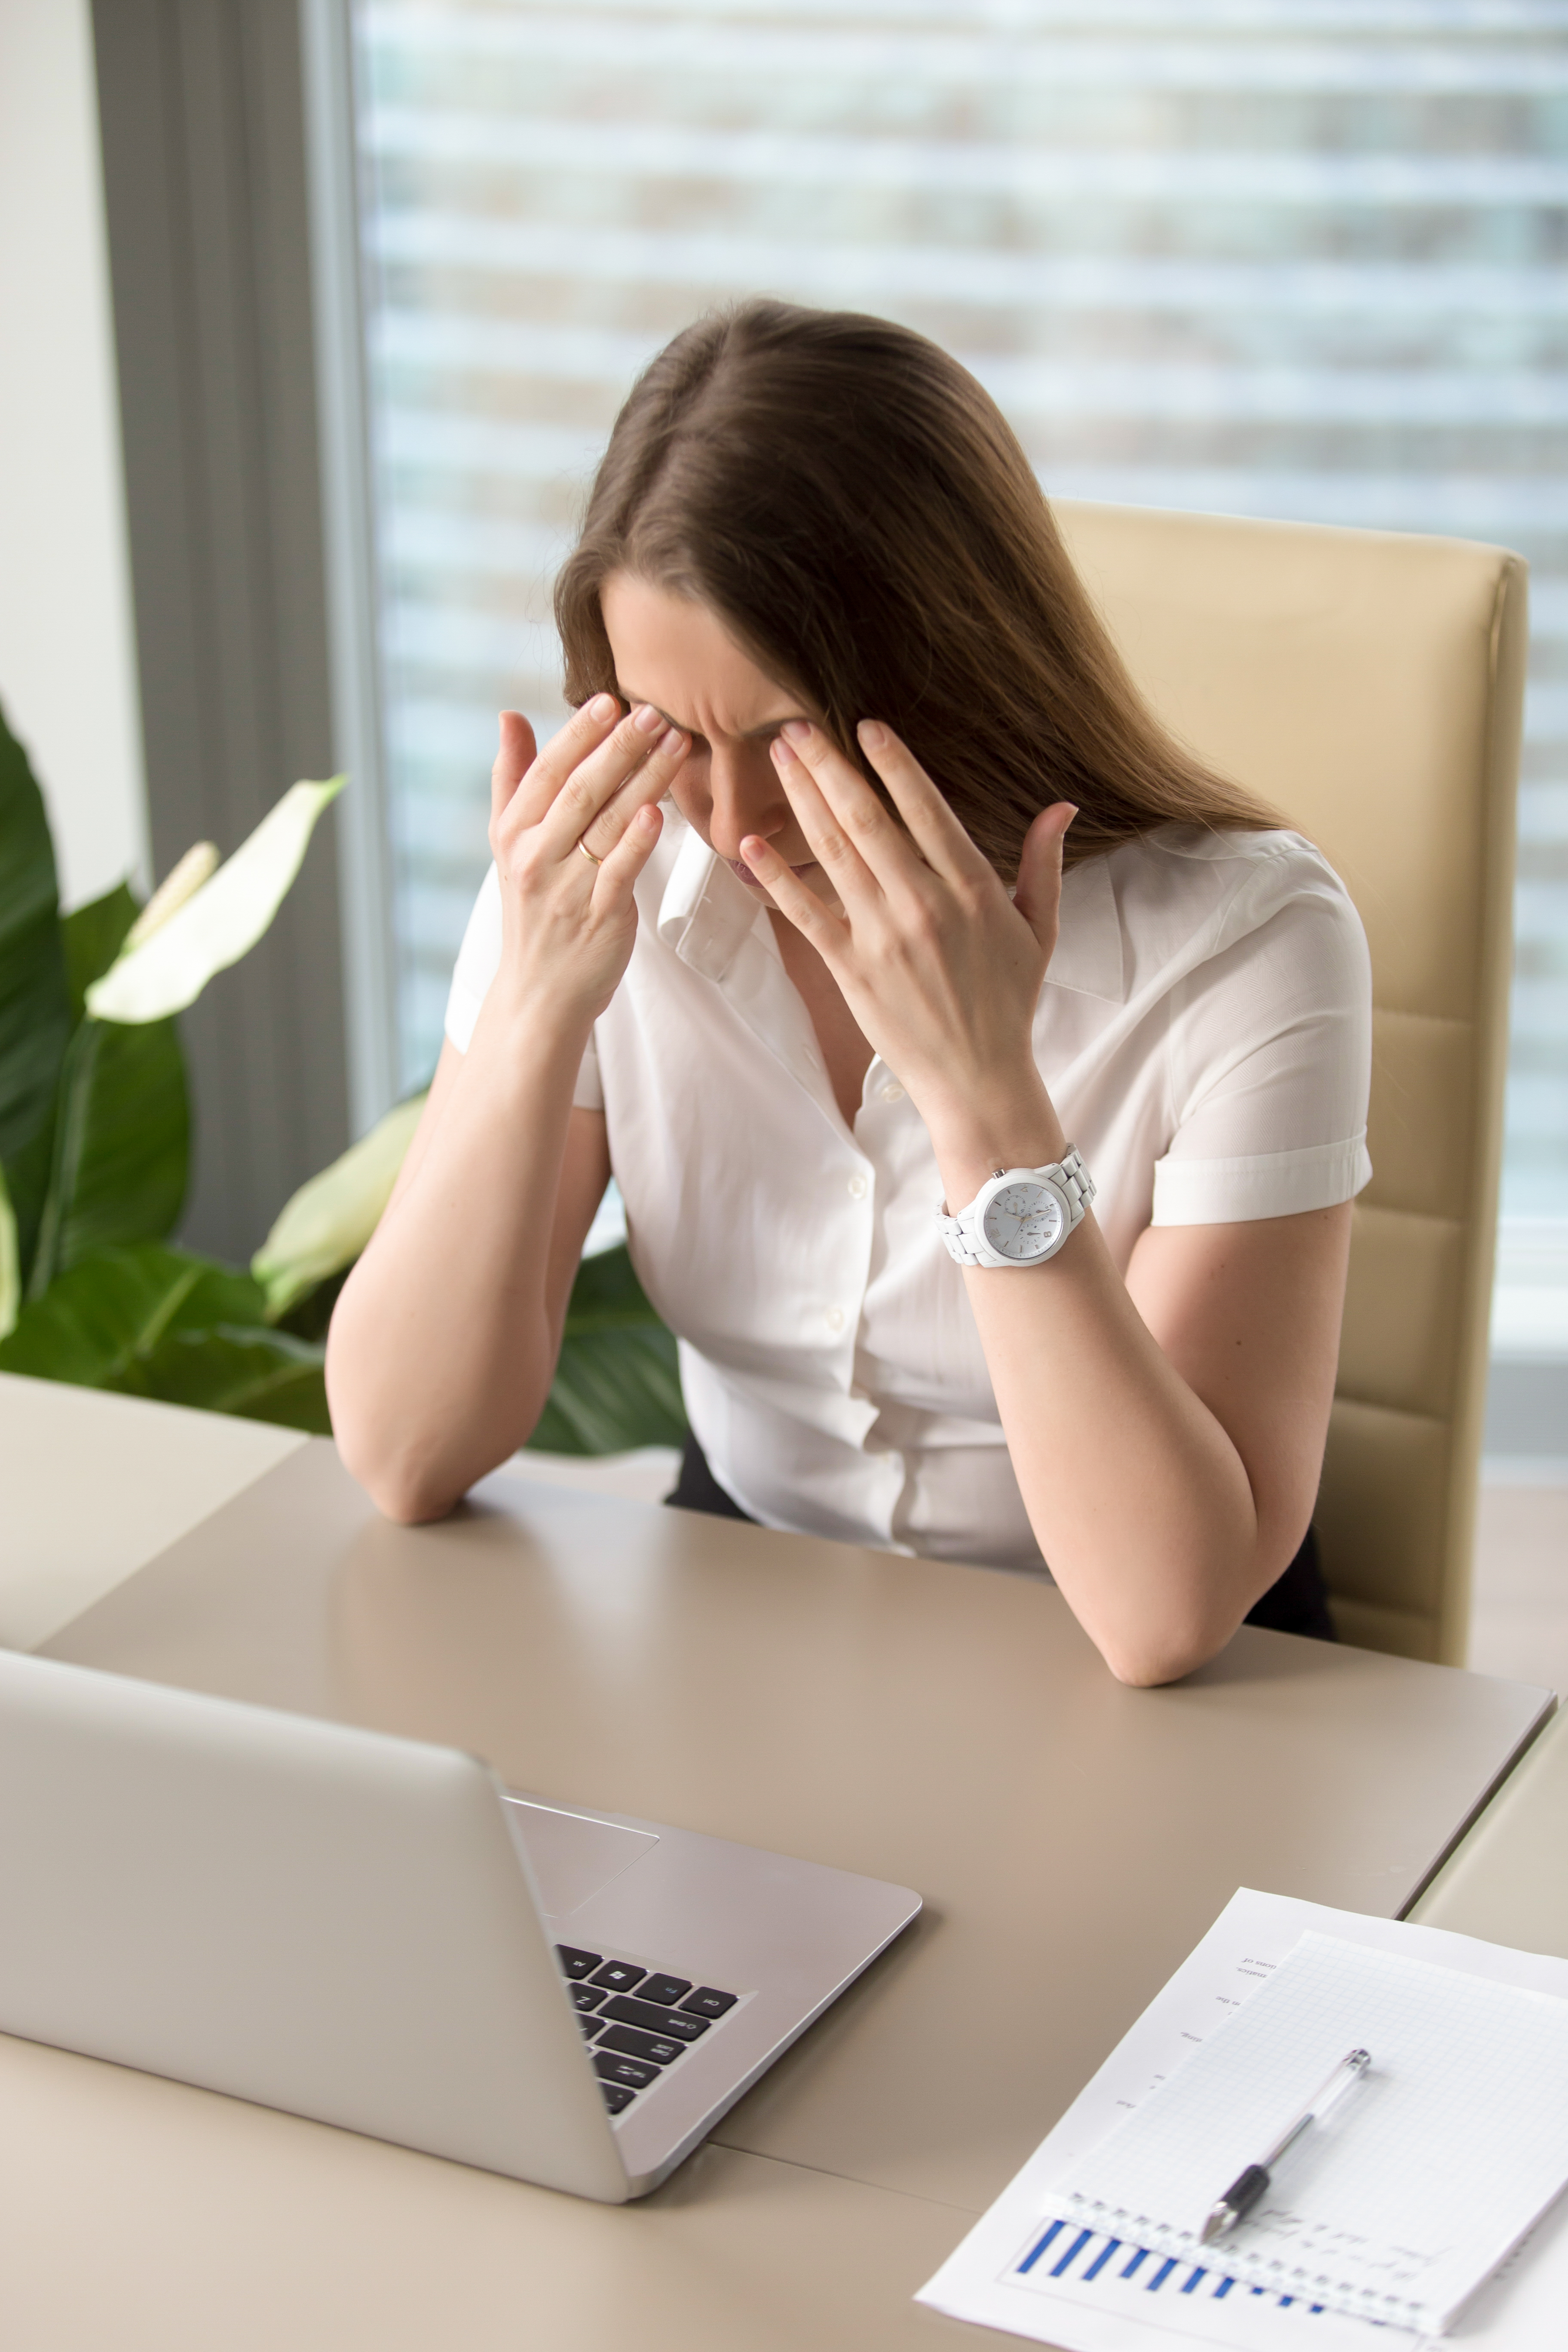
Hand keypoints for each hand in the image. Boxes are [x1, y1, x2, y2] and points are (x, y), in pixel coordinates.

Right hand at [485, 696, 687, 1032]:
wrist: (540, 991)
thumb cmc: (534, 908)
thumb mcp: (509, 844)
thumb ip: (512, 778)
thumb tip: (508, 716)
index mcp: (514, 833)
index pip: (547, 773)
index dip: (577, 735)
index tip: (608, 701)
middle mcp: (535, 857)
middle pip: (580, 791)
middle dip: (618, 748)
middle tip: (653, 713)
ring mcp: (567, 888)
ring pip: (606, 824)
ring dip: (643, 781)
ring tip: (675, 745)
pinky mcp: (600, 916)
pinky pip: (620, 873)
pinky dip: (637, 842)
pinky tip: (658, 813)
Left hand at [744, 719, 1074, 1166]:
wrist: (978, 1077)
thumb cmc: (1009, 1001)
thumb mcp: (1039, 930)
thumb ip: (1044, 864)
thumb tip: (1062, 807)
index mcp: (972, 889)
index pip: (926, 809)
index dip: (893, 764)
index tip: (866, 726)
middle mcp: (924, 905)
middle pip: (868, 820)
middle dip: (828, 767)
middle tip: (796, 725)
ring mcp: (884, 937)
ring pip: (833, 854)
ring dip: (801, 800)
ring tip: (777, 757)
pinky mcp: (851, 969)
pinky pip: (806, 914)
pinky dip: (777, 877)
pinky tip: (751, 844)